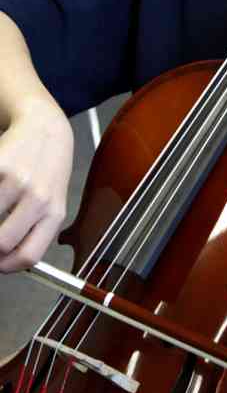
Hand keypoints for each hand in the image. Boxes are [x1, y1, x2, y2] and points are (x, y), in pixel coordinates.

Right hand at [0, 103, 73, 272]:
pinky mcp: (0, 164)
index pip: (28, 256)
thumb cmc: (47, 167)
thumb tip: (6, 258)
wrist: (45, 126)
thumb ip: (35, 228)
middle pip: (1, 243)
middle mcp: (39, 198)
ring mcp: (18, 181)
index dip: (5, 266)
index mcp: (54, 212)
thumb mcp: (53, 198)